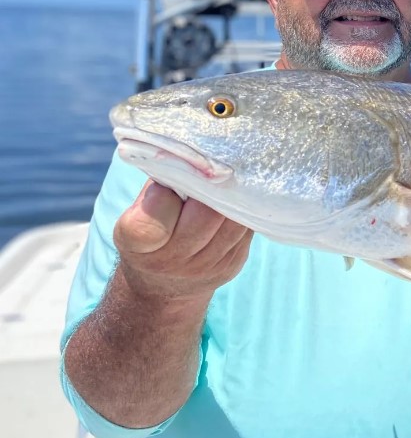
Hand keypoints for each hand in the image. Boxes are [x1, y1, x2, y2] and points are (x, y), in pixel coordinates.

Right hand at [113, 181, 253, 302]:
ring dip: (232, 198)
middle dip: (210, 189)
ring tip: (226, 183)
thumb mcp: (138, 210)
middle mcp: (171, 262)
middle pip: (205, 216)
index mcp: (138, 245)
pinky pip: (246, 230)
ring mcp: (205, 268)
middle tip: (209, 173)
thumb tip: (193, 152)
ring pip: (232, 222)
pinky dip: (243, 211)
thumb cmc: (151, 230)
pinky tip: (237, 200)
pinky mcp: (232, 266)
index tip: (168, 182)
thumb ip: (160, 183)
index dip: (163, 195)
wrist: (162, 286)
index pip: (153, 219)